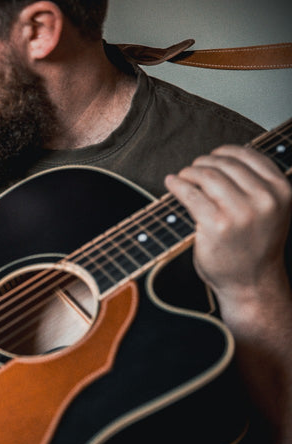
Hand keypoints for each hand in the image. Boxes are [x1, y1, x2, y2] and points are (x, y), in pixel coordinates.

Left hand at [165, 145, 291, 306]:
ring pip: (207, 176)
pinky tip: (171, 183)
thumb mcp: (271, 210)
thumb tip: (223, 158)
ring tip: (182, 177)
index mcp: (281, 190)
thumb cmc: (255, 245)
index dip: (224, 152)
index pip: (248, 156)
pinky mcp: (216, 225)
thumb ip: (257, 185)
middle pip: (224, 164)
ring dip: (189, 172)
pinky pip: (191, 195)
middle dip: (203, 163)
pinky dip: (177, 185)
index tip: (211, 157)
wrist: (252, 283)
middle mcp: (264, 199)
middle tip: (192, 170)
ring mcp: (241, 212)